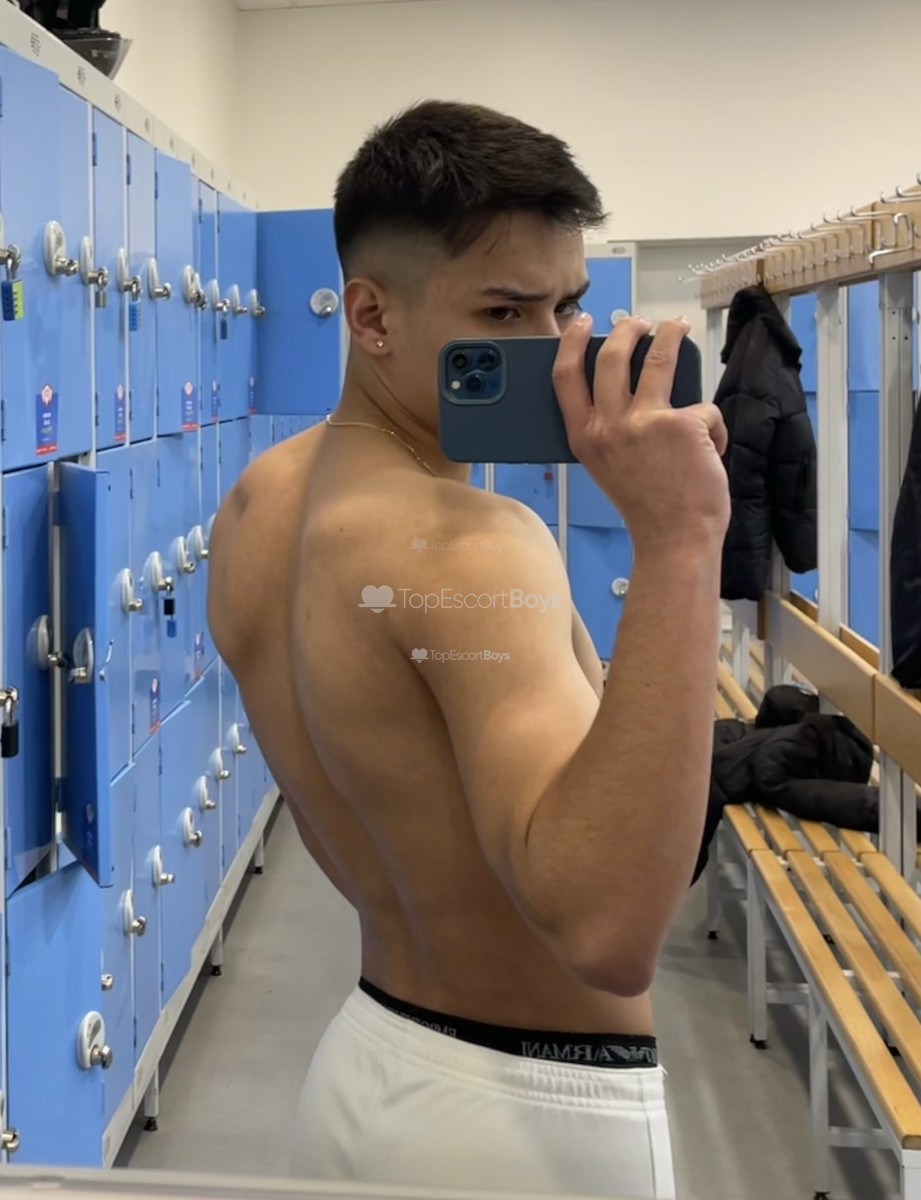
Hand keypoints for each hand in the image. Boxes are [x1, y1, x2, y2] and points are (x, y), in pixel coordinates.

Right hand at [553, 315, 729, 553]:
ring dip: (670, 334)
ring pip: (658, 358)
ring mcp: (646, 422)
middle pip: (611, 356)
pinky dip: (712, 426)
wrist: (675, 539)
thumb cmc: (646, 506)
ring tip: (677, 326)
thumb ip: (608, 429)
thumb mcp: (607, 466)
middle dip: (626, 329)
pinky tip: (712, 448)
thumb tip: (628, 388)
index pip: (565, 378)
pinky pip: (703, 407)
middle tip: (638, 323)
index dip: (571, 343)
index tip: (581, 323)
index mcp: (585, 438)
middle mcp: (609, 426)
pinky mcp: (684, 424)